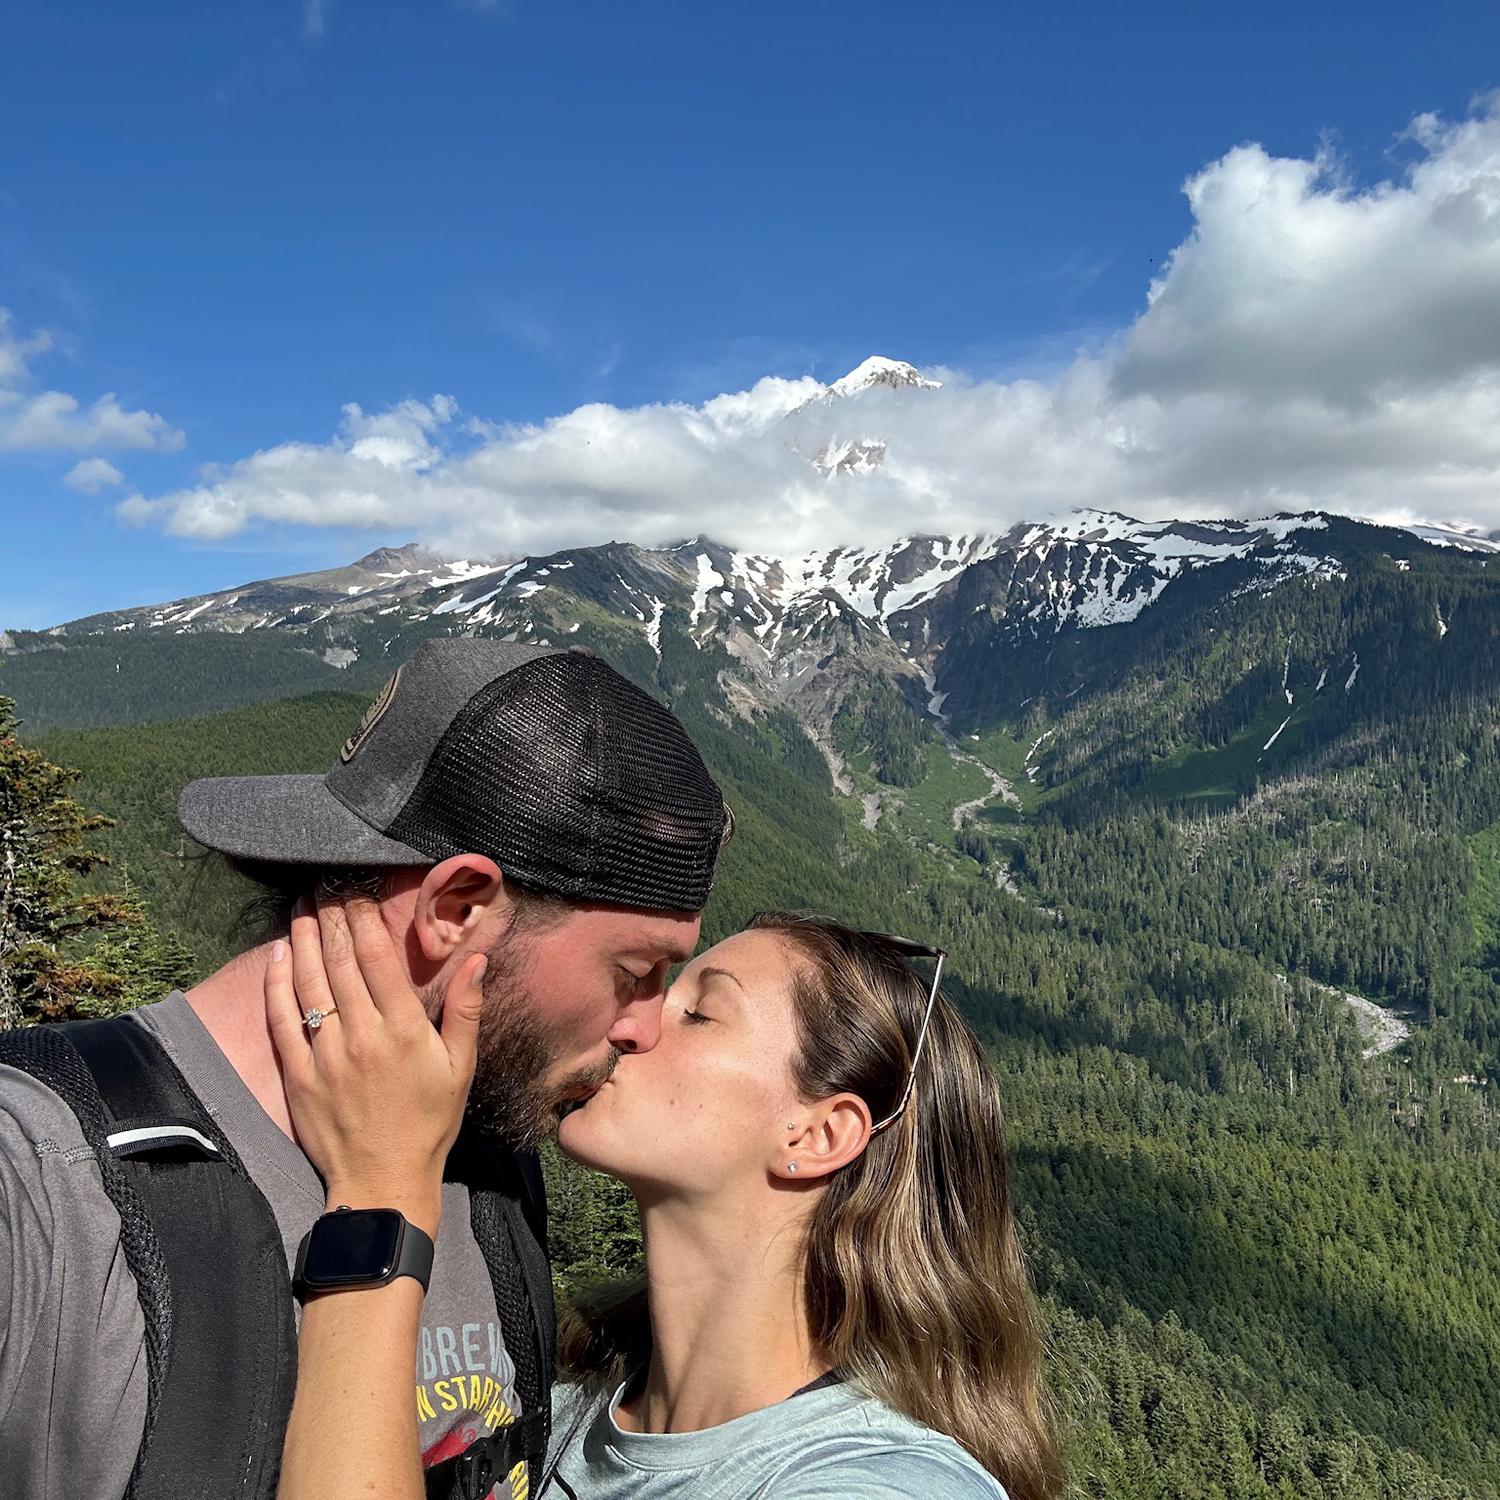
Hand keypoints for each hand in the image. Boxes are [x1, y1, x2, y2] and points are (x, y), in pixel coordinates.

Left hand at [264, 896, 485, 1234]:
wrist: (383, 1181)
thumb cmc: (429, 1123)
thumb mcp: (461, 1066)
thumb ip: (466, 1009)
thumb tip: (477, 958)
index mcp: (403, 1029)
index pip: (377, 957)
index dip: (364, 918)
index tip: (358, 891)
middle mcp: (362, 1034)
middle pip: (339, 961)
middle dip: (331, 917)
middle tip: (326, 886)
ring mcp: (325, 1054)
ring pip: (308, 982)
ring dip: (303, 939)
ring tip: (302, 907)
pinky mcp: (298, 1075)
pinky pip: (283, 1020)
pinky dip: (277, 983)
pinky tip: (278, 955)